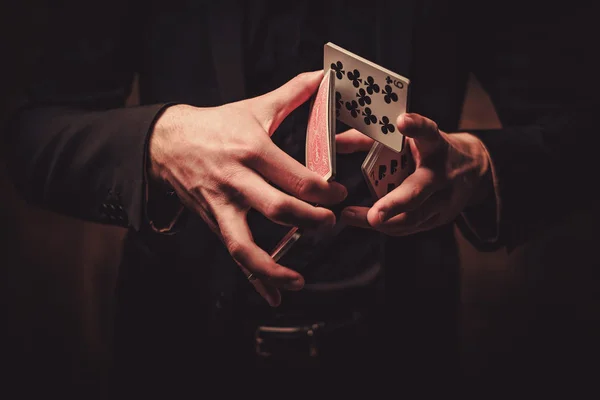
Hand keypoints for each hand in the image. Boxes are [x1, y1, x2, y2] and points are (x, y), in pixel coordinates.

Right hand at [148, 71, 347, 306]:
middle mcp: (237, 181)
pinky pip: (234, 256)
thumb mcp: (254, 107)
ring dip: (274, 267)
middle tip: (329, 223)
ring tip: (299, 280)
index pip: (295, 176)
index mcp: (252, 150)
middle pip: (278, 209)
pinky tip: (274, 296)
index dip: (322, 190)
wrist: (168, 143)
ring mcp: (222, 206)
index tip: (338, 194)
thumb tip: (321, 76)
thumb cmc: (217, 126)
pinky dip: (254, 280)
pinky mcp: (214, 222)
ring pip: (246, 245)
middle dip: (310, 221)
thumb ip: (292, 94)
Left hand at [337, 113, 491, 235]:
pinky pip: (410, 227)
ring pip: (414, 217)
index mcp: (435, 145)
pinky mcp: (440, 218)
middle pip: (420, 190)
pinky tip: (362, 220)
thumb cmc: (428, 151)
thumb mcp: (408, 139)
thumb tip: (334, 142)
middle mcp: (441, 173)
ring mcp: (444, 200)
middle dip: (395, 203)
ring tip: (352, 216)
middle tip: (374, 214)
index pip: (428, 133)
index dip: (416, 126)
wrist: (472, 171)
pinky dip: (386, 225)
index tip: (401, 121)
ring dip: (384, 221)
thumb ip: (371, 138)